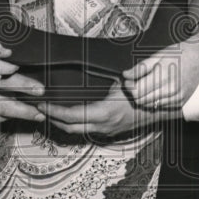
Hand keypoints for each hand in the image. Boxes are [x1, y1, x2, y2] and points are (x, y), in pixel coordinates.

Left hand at [42, 82, 171, 138]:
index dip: (53, 110)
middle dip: (52, 118)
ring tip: (49, 111)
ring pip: (76, 131)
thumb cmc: (142, 93)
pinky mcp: (108, 132)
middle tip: (39, 108)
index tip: (41, 103)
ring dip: (61, 123)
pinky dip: (73, 124)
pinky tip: (68, 116)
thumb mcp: (122, 81)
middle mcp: (102, 126)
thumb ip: (103, 77)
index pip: (70, 115)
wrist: (159, 110)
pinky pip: (85, 130)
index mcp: (103, 113)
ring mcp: (105, 131)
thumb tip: (84, 66)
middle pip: (69, 127)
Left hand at [122, 45, 184, 109]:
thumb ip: (140, 68)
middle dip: (134, 92)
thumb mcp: (157, 55)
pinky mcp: (181, 102)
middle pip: (141, 101)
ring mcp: (177, 97)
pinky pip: (161, 106)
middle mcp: (171, 90)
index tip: (127, 80)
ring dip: (143, 97)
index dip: (128, 86)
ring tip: (144, 85)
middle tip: (133, 82)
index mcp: (163, 76)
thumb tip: (125, 75)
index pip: (137, 92)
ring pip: (150, 105)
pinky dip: (155, 100)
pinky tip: (156, 90)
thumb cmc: (178, 53)